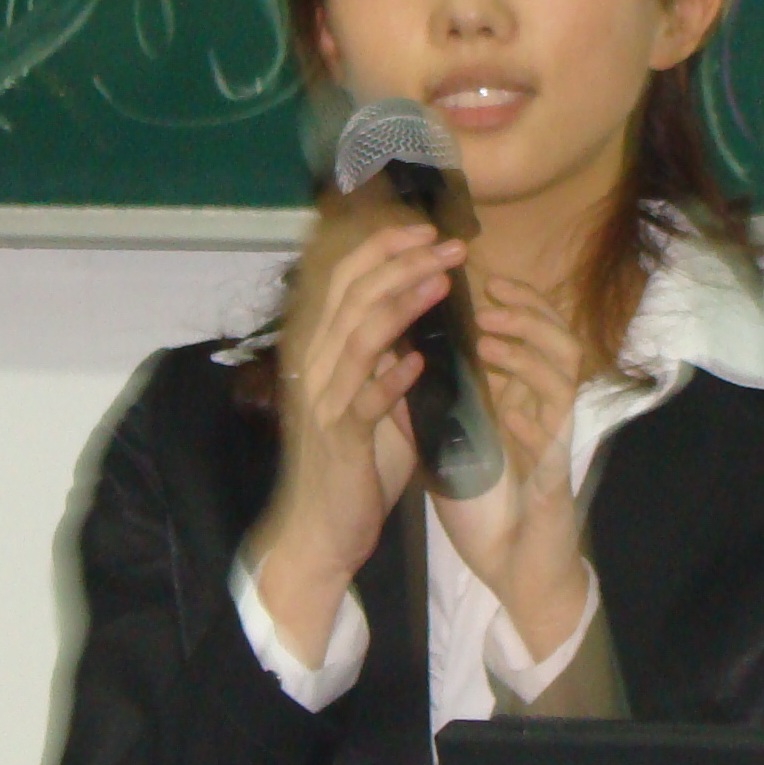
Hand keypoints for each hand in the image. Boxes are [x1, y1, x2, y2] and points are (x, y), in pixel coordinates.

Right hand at [246, 207, 461, 660]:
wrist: (322, 531)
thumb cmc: (353, 465)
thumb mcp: (372, 399)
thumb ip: (385, 358)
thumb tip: (417, 314)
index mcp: (321, 349)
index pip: (345, 280)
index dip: (383, 249)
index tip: (427, 233)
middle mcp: (314, 365)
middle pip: (352, 294)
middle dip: (402, 262)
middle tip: (449, 244)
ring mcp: (324, 401)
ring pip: (358, 335)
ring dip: (402, 302)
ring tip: (443, 280)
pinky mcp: (339, 439)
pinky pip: (364, 400)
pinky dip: (392, 378)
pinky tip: (421, 361)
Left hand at [430, 272, 592, 660]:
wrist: (513, 569)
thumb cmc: (487, 506)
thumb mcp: (451, 443)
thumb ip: (433, 401)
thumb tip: (397, 356)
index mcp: (521, 400)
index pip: (533, 334)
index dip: (514, 302)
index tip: (481, 280)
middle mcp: (544, 412)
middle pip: (559, 338)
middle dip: (526, 310)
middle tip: (488, 295)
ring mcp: (554, 440)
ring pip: (564, 371)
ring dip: (526, 348)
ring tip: (488, 337)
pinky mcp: (554, 474)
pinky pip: (554, 430)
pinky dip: (530, 410)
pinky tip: (504, 401)